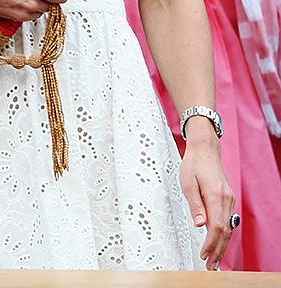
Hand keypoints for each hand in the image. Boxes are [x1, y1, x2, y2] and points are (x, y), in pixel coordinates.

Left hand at [179, 125, 234, 270]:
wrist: (205, 150)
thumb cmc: (193, 164)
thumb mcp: (187, 183)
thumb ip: (195, 205)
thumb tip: (200, 225)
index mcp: (216, 196)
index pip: (216, 227)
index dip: (210, 244)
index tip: (203, 255)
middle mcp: (226, 200)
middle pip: (225, 231)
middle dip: (218, 251)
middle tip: (210, 266)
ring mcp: (229, 200)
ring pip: (229, 228)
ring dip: (222, 245)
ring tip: (214, 260)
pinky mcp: (228, 200)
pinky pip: (228, 221)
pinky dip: (224, 235)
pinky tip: (219, 243)